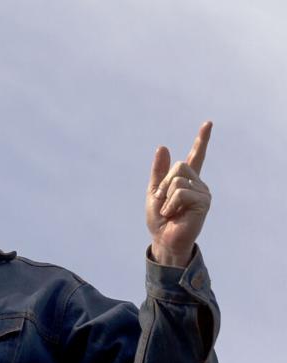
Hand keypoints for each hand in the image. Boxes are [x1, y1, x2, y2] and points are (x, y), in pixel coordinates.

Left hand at [147, 121, 212, 266]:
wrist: (163, 239)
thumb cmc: (160, 219)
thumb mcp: (154, 192)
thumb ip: (159, 171)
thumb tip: (163, 146)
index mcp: (186, 180)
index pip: (195, 156)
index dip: (201, 140)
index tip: (208, 123)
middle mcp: (198, 184)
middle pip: (179, 166)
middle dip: (164, 184)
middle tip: (164, 202)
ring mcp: (202, 192)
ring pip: (178, 179)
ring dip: (166, 196)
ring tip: (169, 211)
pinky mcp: (203, 202)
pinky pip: (181, 192)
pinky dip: (171, 203)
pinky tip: (174, 214)